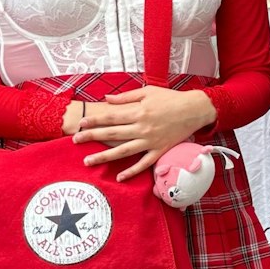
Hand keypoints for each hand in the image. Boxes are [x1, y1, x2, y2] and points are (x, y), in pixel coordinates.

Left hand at [74, 86, 217, 180]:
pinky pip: (144, 164)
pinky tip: (119, 177)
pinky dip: (132, 171)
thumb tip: (107, 99)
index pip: (111, 117)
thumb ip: (126, 97)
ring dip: (104, 157)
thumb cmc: (170, 98)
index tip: (81, 124)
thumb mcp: (148, 92)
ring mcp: (151, 141)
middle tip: (75, 141)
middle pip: (112, 134)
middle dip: (92, 137)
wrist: (194, 110)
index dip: (95, 120)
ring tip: (88, 161)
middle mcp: (142, 128)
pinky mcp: (160, 151)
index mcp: (139, 112)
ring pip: (123, 151)